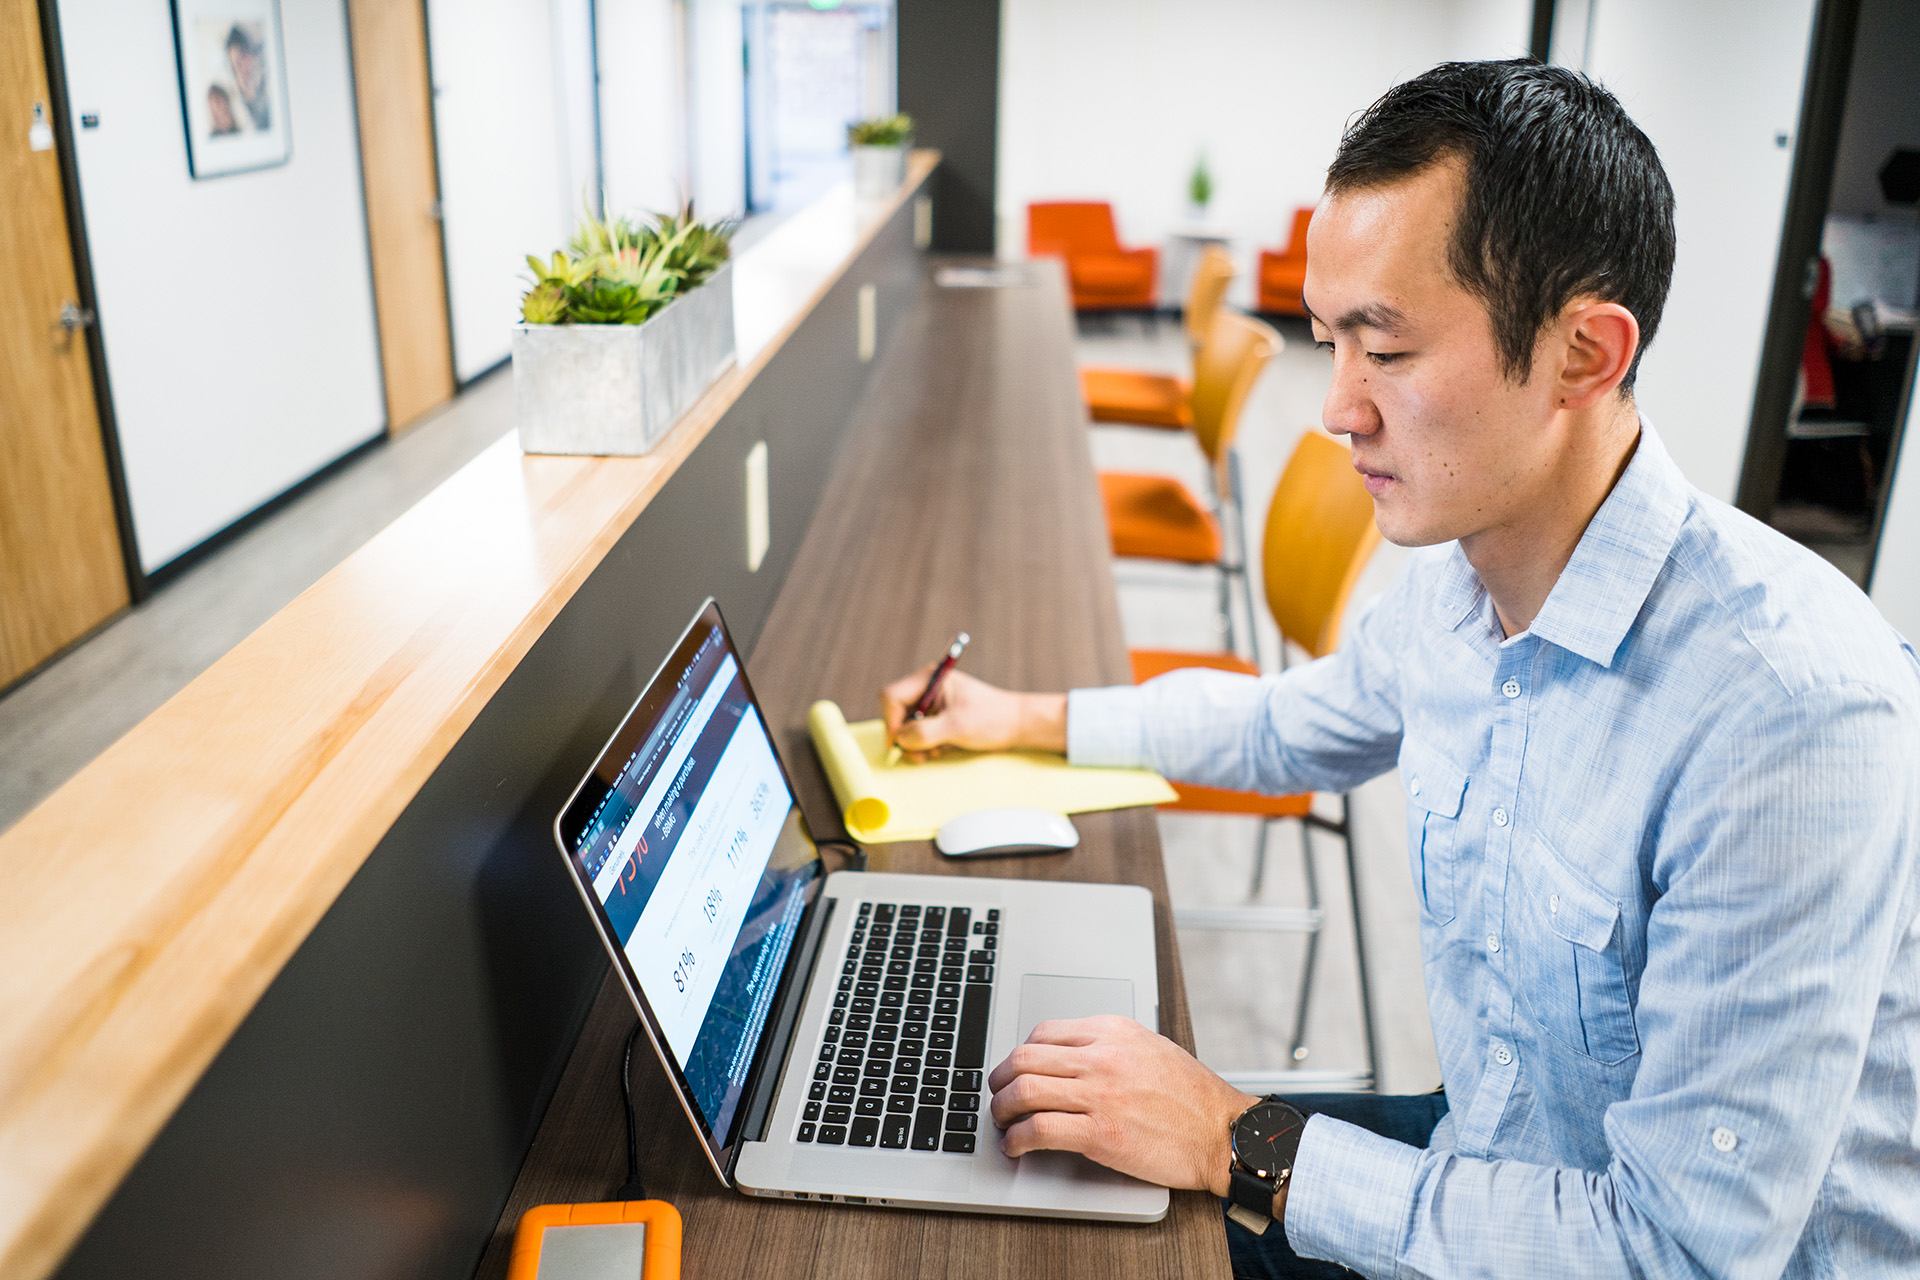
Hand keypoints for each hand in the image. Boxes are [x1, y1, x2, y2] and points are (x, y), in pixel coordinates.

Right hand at [879, 668, 1066, 760]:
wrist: (1017, 725)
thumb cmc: (992, 718)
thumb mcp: (957, 726)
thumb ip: (925, 732)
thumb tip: (900, 740)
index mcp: (930, 678)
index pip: (892, 696)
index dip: (891, 721)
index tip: (898, 744)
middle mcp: (927, 688)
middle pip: (896, 712)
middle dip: (904, 736)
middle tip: (918, 755)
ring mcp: (932, 703)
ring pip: (905, 726)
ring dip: (915, 744)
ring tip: (934, 753)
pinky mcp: (937, 718)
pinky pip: (918, 733)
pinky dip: (925, 746)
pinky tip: (941, 750)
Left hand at [987, 1015, 1258, 1197]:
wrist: (1224, 1132)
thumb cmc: (1193, 1097)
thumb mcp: (1151, 1048)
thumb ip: (1110, 1046)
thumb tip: (1069, 1056)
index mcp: (1113, 1031)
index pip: (1043, 1032)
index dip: (1020, 1055)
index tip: (1016, 1070)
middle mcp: (1102, 1056)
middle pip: (1024, 1059)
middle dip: (1000, 1080)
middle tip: (997, 1096)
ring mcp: (1100, 1094)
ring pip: (1024, 1092)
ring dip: (1002, 1110)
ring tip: (1003, 1123)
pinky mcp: (1100, 1133)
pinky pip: (1039, 1130)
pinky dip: (1017, 1139)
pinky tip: (1016, 1147)